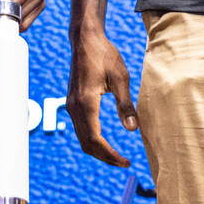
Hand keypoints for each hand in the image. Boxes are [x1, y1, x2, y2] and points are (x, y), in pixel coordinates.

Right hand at [66, 23, 136, 166]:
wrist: (85, 40)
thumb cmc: (104, 55)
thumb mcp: (121, 78)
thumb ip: (125, 105)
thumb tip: (132, 129)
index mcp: (86, 103)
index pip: (95, 140)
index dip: (110, 155)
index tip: (126, 162)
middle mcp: (75, 107)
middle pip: (86, 144)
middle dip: (105, 157)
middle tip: (124, 163)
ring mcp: (71, 105)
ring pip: (82, 138)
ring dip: (98, 150)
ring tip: (117, 156)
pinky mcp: (73, 102)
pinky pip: (80, 128)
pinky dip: (92, 140)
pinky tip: (105, 141)